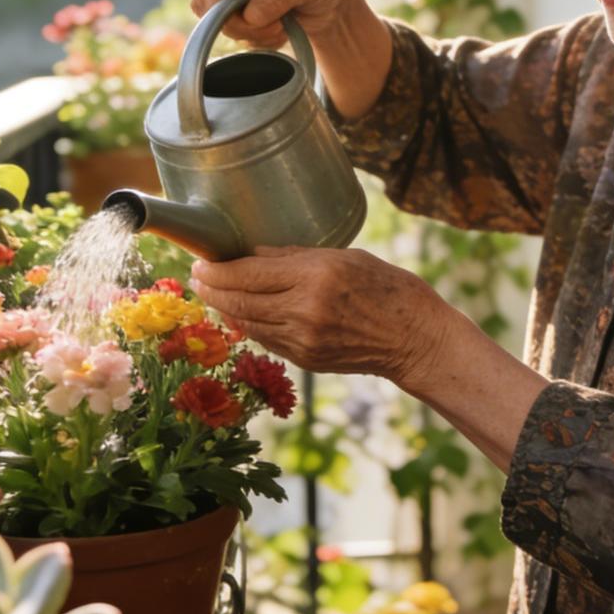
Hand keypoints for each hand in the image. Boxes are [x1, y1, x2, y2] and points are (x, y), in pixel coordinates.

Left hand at [189, 245, 449, 385]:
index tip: (200, 261)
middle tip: (198, 276)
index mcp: (316, 276)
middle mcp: (304, 310)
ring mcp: (303, 339)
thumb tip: (254, 253)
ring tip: (213, 293)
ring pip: (248, 322)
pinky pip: (266, 339)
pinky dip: (249, 324)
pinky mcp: (306, 360)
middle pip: (240, 299)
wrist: (415, 339)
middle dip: (212, 288)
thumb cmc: (389, 288)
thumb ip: (296, 257)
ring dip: (225, 307)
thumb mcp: (346, 257)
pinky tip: (242, 313)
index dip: (218, 269)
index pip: (249, 273)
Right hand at [192, 0, 361, 51]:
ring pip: (209, 18)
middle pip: (205, 3)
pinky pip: (219, 26)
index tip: (265, 21)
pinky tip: (268, 26)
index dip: (229, 12)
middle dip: (240, 24)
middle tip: (276, 25)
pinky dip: (246, 34)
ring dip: (246, 31)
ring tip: (276, 24)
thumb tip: (249, 15)